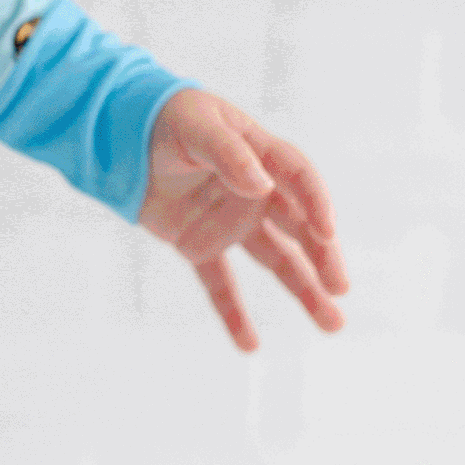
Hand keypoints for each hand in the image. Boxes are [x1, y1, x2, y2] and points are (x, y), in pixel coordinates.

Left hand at [137, 88, 347, 350]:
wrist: (123, 136)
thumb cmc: (167, 119)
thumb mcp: (195, 126)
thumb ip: (227, 153)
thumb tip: (260, 186)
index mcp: (261, 156)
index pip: (299, 179)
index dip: (315, 203)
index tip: (327, 232)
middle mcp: (255, 193)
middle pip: (298, 228)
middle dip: (322, 257)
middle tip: (341, 287)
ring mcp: (230, 222)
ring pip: (275, 260)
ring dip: (303, 290)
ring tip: (332, 323)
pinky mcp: (200, 245)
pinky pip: (219, 283)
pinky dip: (232, 312)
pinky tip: (250, 345)